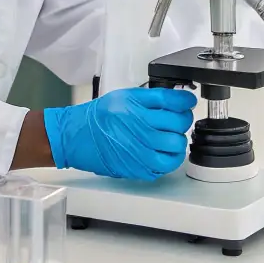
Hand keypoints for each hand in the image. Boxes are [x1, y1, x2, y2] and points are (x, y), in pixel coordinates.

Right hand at [43, 87, 196, 181]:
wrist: (75, 136)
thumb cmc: (98, 117)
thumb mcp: (123, 97)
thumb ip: (149, 99)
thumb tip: (176, 101)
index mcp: (134, 104)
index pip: (171, 100)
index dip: (185, 101)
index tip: (188, 102)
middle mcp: (137, 124)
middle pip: (178, 122)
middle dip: (183, 120)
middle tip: (179, 121)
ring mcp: (138, 147)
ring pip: (176, 144)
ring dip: (179, 140)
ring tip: (173, 138)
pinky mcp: (136, 166)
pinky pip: (166, 164)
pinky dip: (171, 159)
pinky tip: (166, 153)